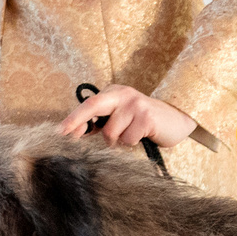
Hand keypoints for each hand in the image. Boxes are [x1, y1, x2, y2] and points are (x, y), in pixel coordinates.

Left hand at [55, 85, 196, 149]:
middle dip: (76, 120)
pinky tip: (143, 135)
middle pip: (94, 105)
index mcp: (114, 92)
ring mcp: (136, 104)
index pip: (89, 103)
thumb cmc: (144, 122)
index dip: (73, 117)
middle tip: (63, 133)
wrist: (177, 120)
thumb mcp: (121, 118)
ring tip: (132, 135)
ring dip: (118, 141)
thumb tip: (76, 132)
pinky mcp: (146, 117)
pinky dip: (132, 143)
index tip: (59, 131)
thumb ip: (100, 122)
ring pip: (111, 132)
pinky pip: (127, 139)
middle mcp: (123, 94)